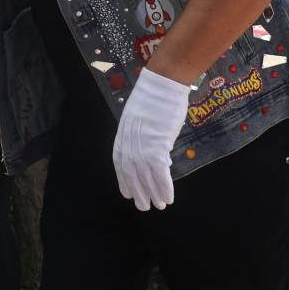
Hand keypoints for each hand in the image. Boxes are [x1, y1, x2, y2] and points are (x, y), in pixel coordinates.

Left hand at [112, 68, 190, 210]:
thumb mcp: (141, 117)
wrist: (163, 83)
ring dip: (152, 193)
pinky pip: (160, 172)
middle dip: (137, 191)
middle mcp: (129, 141)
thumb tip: (155, 153)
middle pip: (131, 172)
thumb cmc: (155, 97)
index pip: (119, 161)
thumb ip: (143, 135)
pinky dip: (164, 187)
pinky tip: (169, 198)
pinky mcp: (158, 144)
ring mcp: (143, 143)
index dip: (123, 179)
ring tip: (159, 206)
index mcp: (123, 133)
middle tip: (143, 207)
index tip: (126, 193)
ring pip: (145, 175)